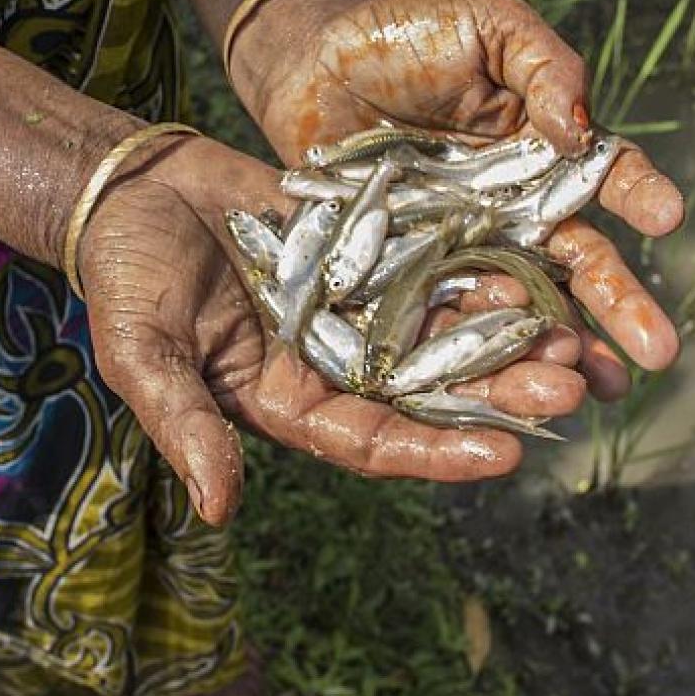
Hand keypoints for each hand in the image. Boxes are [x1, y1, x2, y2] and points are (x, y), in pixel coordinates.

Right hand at [76, 134, 586, 524]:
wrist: (131, 186)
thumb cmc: (125, 275)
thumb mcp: (143, 353)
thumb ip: (186, 426)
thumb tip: (219, 509)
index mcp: (287, 402)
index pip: (373, 443)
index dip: (437, 453)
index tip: (505, 456)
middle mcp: (332, 361)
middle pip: (428, 392)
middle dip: (496, 394)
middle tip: (565, 389)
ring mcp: (354, 304)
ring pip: (444, 329)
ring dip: (504, 334)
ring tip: (569, 334)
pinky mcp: (368, 248)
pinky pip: (433, 263)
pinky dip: (478, 268)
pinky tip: (531, 267)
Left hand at [232, 0, 685, 396]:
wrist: (312, 64)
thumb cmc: (406, 33)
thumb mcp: (488, 27)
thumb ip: (543, 66)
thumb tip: (579, 130)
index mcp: (546, 150)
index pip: (606, 175)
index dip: (638, 194)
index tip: (667, 216)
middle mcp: (518, 209)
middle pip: (579, 261)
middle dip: (620, 306)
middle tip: (660, 352)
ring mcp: (467, 247)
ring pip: (526, 305)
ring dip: (562, 350)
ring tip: (598, 393)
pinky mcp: (412, 273)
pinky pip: (449, 316)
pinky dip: (478, 357)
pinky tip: (506, 393)